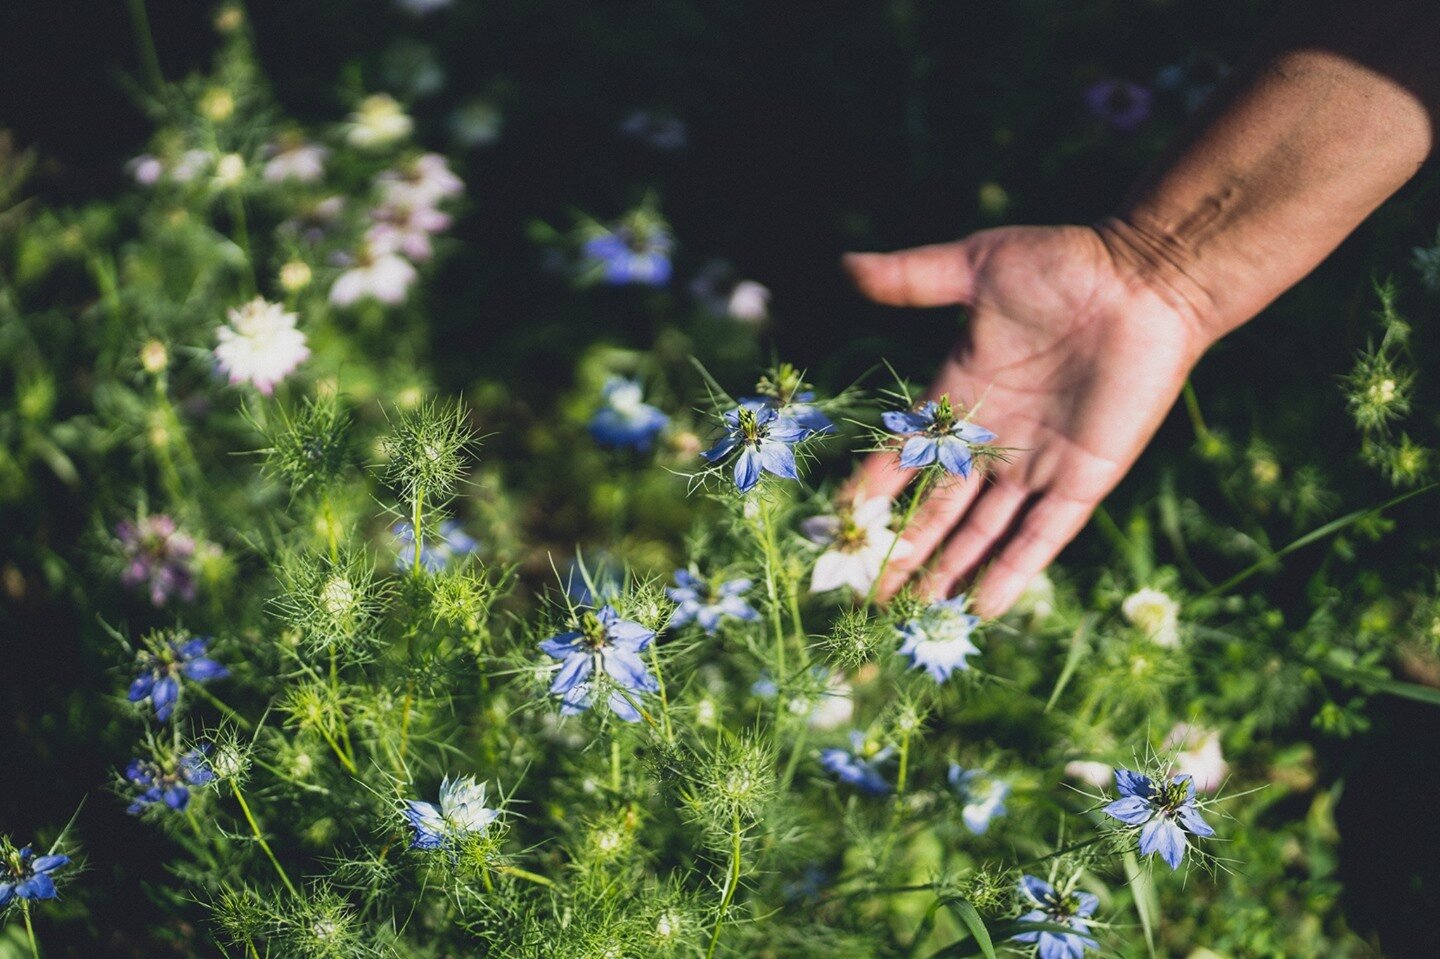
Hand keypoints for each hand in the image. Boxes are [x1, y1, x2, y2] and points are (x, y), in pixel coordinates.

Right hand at [844, 223, 1215, 615]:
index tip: (839, 527)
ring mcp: (1035, 466)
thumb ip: (910, 278)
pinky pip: (1040, 538)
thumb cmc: (1064, 265)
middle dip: (902, 553)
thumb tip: (845, 267)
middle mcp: (992, 441)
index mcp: (958, 396)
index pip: (903, 458)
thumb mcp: (976, 266)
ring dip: (947, 574)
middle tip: (865, 596)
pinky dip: (1011, 573)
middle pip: (936, 511)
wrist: (1147, 281)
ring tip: (910, 617)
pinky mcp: (1080, 481)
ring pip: (980, 535)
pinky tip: (982, 609)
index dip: (871, 494)